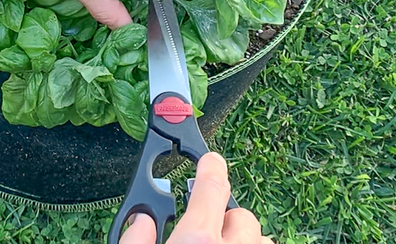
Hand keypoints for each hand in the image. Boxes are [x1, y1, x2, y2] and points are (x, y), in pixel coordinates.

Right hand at [121, 153, 274, 243]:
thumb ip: (135, 239)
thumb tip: (141, 219)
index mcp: (197, 240)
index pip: (212, 187)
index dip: (211, 167)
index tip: (210, 159)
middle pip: (240, 214)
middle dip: (224, 216)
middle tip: (204, 229)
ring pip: (260, 237)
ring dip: (242, 238)